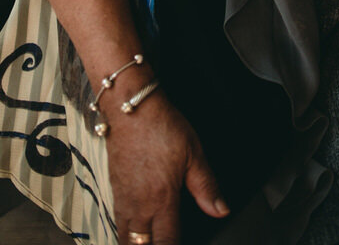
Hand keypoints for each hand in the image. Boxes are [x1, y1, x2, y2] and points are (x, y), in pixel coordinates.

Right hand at [105, 92, 228, 243]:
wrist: (131, 109)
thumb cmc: (161, 126)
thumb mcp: (194, 153)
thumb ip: (206, 186)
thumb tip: (220, 209)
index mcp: (162, 199)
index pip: (167, 243)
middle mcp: (139, 205)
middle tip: (165, 244)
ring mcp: (124, 200)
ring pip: (125, 240)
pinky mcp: (114, 191)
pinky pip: (117, 224)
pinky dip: (125, 235)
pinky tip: (134, 233)